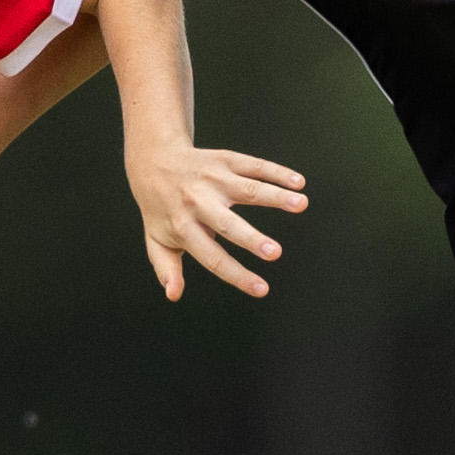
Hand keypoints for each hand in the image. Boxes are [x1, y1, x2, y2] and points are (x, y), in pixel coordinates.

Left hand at [129, 139, 310, 299]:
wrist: (153, 161)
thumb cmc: (161, 209)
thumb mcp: (157, 241)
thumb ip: (166, 269)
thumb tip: (174, 294)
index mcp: (182, 227)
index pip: (211, 257)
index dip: (236, 275)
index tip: (261, 289)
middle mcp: (197, 202)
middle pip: (227, 223)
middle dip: (251, 238)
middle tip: (275, 253)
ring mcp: (213, 179)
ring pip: (247, 188)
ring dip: (275, 196)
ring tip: (300, 203)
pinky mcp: (225, 160)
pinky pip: (254, 165)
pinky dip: (277, 172)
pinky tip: (298, 182)